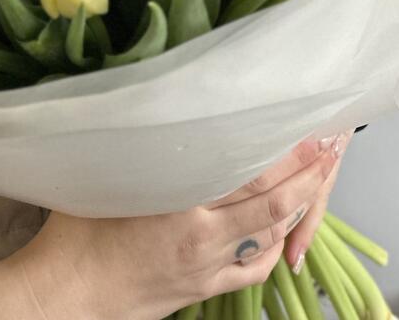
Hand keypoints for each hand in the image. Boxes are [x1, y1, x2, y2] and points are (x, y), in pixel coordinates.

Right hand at [0, 135, 345, 319]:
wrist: (70, 292)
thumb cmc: (78, 231)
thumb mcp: (108, 176)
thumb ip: (142, 147)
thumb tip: (156, 105)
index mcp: (182, 205)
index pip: (249, 176)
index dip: (284, 155)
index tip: (306, 130)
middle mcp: (205, 238)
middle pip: (271, 205)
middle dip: (305, 176)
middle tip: (328, 147)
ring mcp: (209, 266)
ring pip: (270, 236)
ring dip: (298, 207)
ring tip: (316, 179)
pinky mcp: (204, 288)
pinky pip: (253, 267)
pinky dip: (274, 246)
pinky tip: (282, 229)